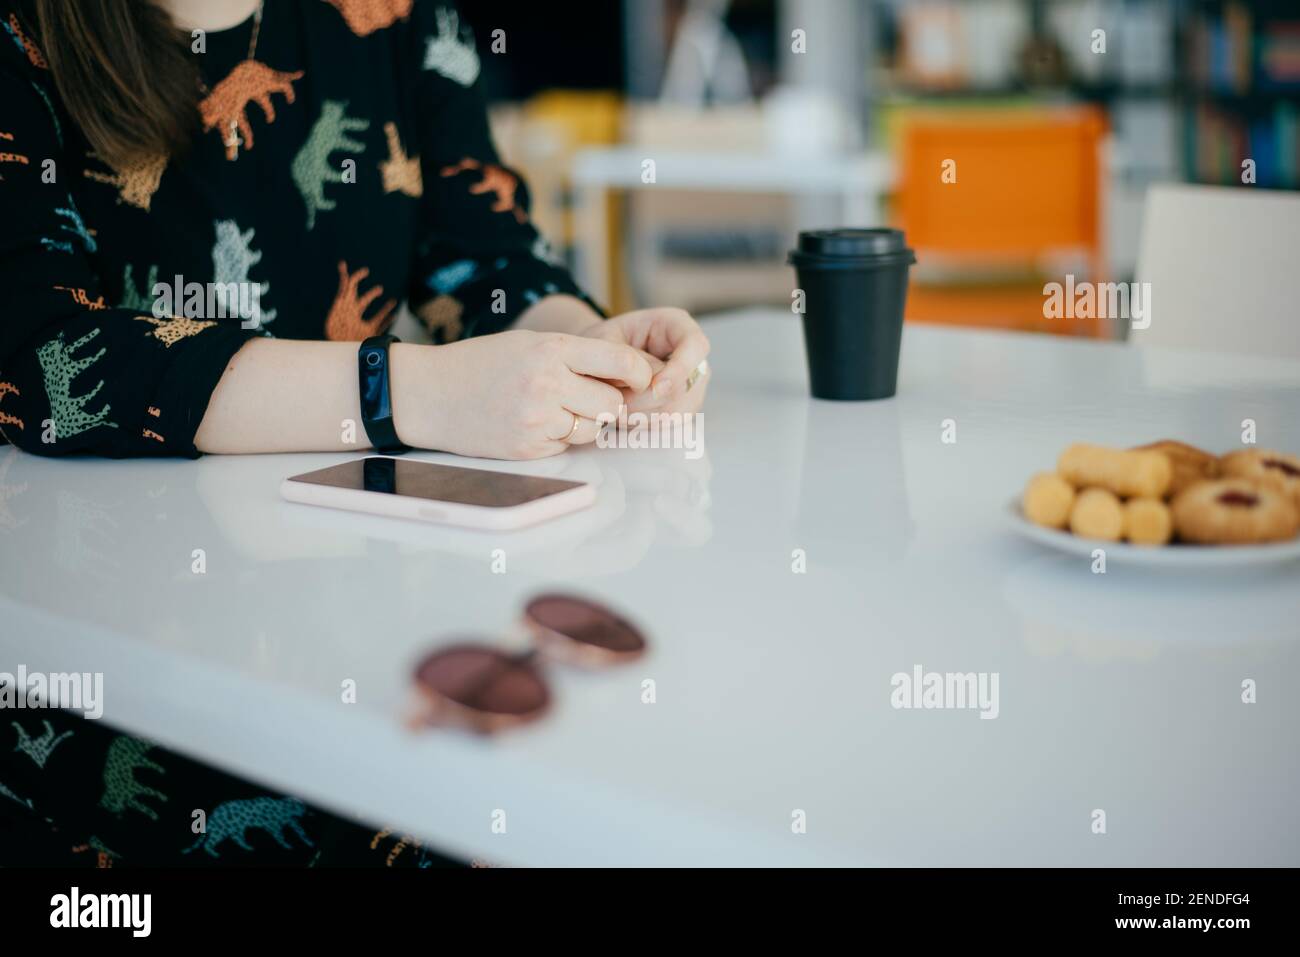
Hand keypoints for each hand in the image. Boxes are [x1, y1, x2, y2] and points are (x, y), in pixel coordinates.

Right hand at [391, 331, 652, 458]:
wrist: (428, 394)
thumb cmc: (481, 364)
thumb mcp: (529, 343)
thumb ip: (575, 355)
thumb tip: (631, 374)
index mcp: (552, 349)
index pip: (619, 361)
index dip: (639, 372)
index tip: (643, 378)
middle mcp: (548, 383)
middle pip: (613, 401)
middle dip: (609, 401)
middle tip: (590, 396)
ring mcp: (538, 419)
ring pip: (595, 427)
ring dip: (587, 421)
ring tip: (558, 408)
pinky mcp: (529, 447)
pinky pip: (568, 445)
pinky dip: (561, 437)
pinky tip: (536, 423)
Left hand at [579, 308, 709, 413]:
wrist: (596, 361)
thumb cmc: (600, 343)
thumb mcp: (604, 340)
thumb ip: (627, 359)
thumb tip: (653, 386)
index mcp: (676, 325)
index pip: (696, 345)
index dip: (681, 369)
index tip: (656, 387)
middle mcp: (691, 357)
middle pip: (687, 386)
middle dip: (649, 398)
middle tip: (615, 399)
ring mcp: (690, 386)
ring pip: (677, 411)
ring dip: (642, 414)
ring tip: (614, 405)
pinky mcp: (681, 410)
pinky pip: (667, 425)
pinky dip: (642, 424)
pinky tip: (623, 415)